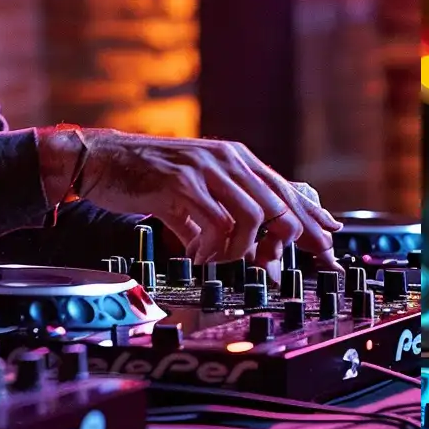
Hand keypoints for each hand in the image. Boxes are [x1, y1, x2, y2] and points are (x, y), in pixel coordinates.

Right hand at [44, 127, 340, 268]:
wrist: (99, 159)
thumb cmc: (147, 176)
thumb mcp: (198, 185)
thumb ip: (229, 206)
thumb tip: (261, 240)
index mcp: (237, 159)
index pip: (287, 192)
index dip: (312, 221)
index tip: (329, 247)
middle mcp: (227, 159)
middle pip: (280, 205)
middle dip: (285, 244)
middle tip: (271, 270)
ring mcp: (205, 169)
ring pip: (253, 216)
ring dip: (243, 249)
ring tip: (224, 261)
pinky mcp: (181, 182)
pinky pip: (216, 223)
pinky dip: (214, 248)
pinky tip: (200, 255)